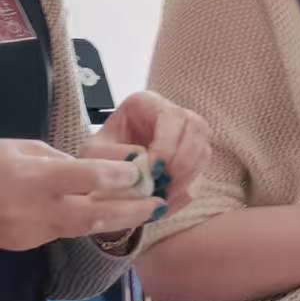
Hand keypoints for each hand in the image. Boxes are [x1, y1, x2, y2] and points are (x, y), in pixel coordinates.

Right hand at [0, 138, 164, 251]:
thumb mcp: (22, 148)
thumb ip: (60, 161)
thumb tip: (95, 170)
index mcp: (31, 177)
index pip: (81, 177)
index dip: (114, 176)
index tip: (141, 172)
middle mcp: (33, 209)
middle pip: (92, 216)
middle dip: (131, 212)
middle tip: (162, 204)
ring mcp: (30, 232)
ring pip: (83, 230)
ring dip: (120, 221)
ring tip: (151, 212)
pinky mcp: (27, 244)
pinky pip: (66, 233)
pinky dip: (93, 224)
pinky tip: (116, 215)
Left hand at [91, 91, 209, 213]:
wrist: (103, 174)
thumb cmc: (99, 157)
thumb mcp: (94, 153)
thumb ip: (111, 157)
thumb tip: (143, 166)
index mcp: (146, 102)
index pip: (170, 116)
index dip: (167, 144)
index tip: (154, 172)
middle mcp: (172, 112)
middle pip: (195, 129)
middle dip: (182, 161)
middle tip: (165, 186)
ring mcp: (187, 132)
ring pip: (203, 148)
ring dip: (188, 175)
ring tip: (165, 195)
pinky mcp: (193, 154)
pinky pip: (202, 168)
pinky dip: (188, 185)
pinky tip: (169, 197)